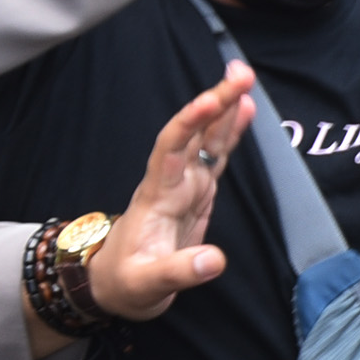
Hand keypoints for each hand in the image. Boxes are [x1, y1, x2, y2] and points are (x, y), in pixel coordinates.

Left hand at [86, 65, 257, 321]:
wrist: (115, 283)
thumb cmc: (126, 283)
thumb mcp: (146, 285)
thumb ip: (179, 272)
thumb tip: (216, 261)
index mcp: (157, 197)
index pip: (172, 150)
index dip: (190, 125)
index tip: (210, 101)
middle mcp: (171, 183)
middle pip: (193, 134)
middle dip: (214, 102)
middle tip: (240, 73)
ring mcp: (185, 185)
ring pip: (206, 140)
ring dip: (224, 108)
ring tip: (244, 78)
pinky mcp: (197, 193)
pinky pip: (216, 156)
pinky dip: (230, 132)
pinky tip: (244, 110)